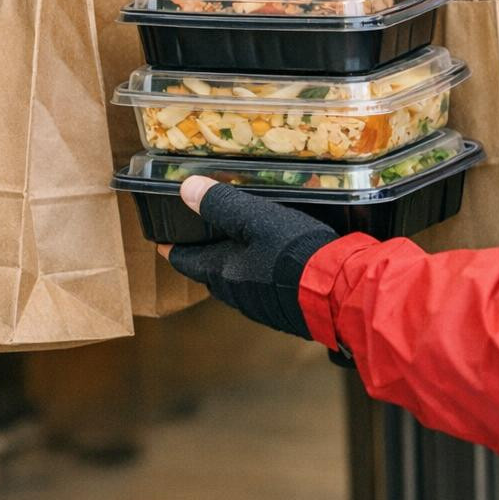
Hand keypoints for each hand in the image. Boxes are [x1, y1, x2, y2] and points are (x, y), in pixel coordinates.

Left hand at [158, 178, 338, 338]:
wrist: (338, 293)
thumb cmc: (294, 254)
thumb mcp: (257, 219)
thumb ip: (222, 204)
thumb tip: (186, 188)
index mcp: (222, 272)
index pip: (185, 261)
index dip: (172, 248)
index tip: (160, 242)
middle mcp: (236, 294)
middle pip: (210, 274)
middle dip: (204, 258)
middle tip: (202, 240)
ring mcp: (261, 306)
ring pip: (237, 284)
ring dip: (233, 267)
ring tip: (239, 247)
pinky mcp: (285, 311)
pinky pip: (263, 290)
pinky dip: (259, 275)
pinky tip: (275, 263)